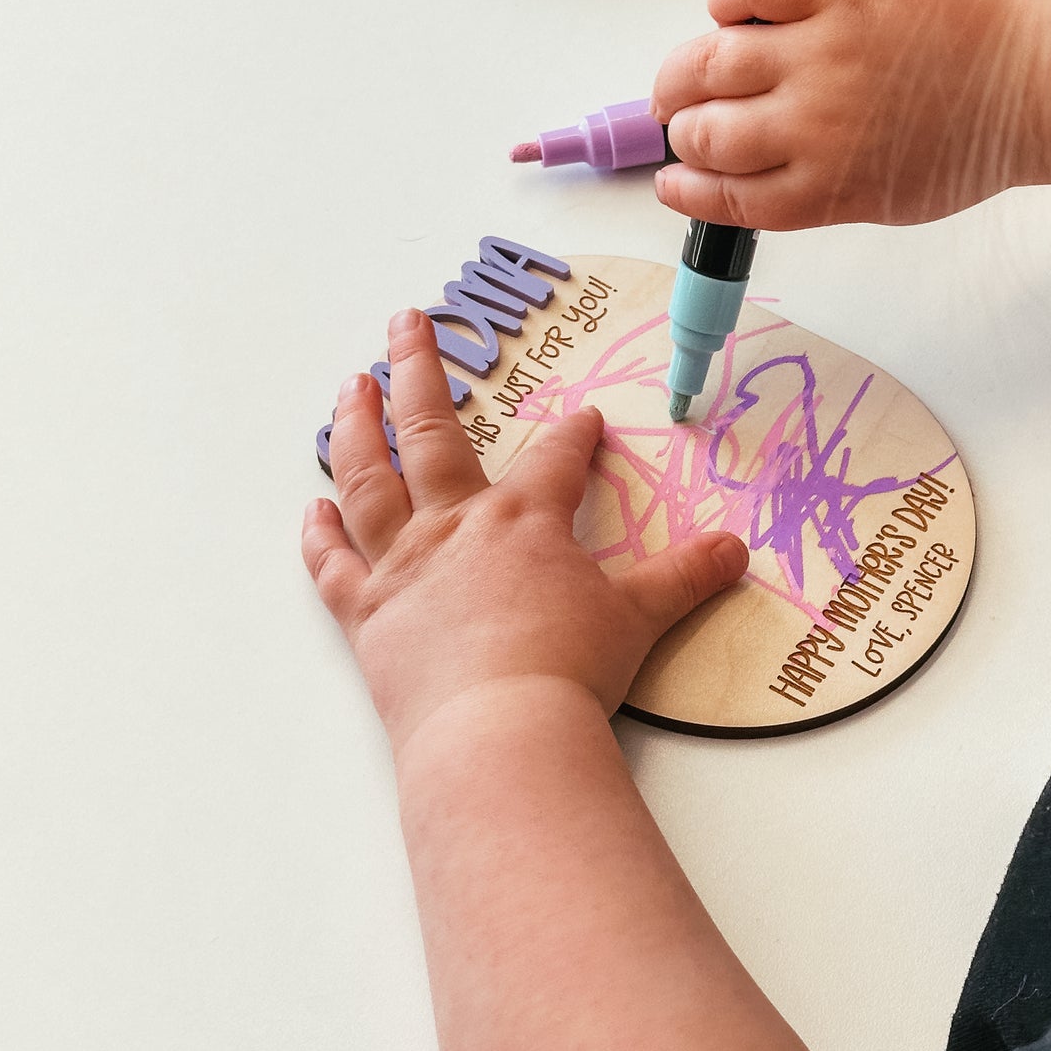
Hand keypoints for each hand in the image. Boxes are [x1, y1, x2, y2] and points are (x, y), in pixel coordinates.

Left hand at [303, 309, 749, 755]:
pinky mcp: (366, 615)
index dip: (574, 436)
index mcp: (524, 519)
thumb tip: (736, 550)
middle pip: (431, 432)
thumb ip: (683, 578)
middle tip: (405, 320)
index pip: (555, 459)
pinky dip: (320, 537)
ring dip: (356, 427)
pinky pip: (334, 566)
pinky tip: (313, 508)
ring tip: (350, 385)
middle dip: (419, 369)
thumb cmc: (571, 669)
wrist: (501, 730)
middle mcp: (455, 526)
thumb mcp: (640, 618)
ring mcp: (403, 566)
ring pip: (368, 479)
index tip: (583, 418)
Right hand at [650, 0, 1050, 230]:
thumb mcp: (881, 201)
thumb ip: (810, 195)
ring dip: (683, 75)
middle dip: (683, 134)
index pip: (721, 196)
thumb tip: (747, 182)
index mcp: (821, 190)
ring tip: (685, 77)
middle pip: (707, 135)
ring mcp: (820, 55)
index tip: (674, 179)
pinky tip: (726, 13)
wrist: (1027, 81)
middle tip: (683, 122)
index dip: (684, 188)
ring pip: (711, 65)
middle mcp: (810, 127)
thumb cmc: (965, 142)